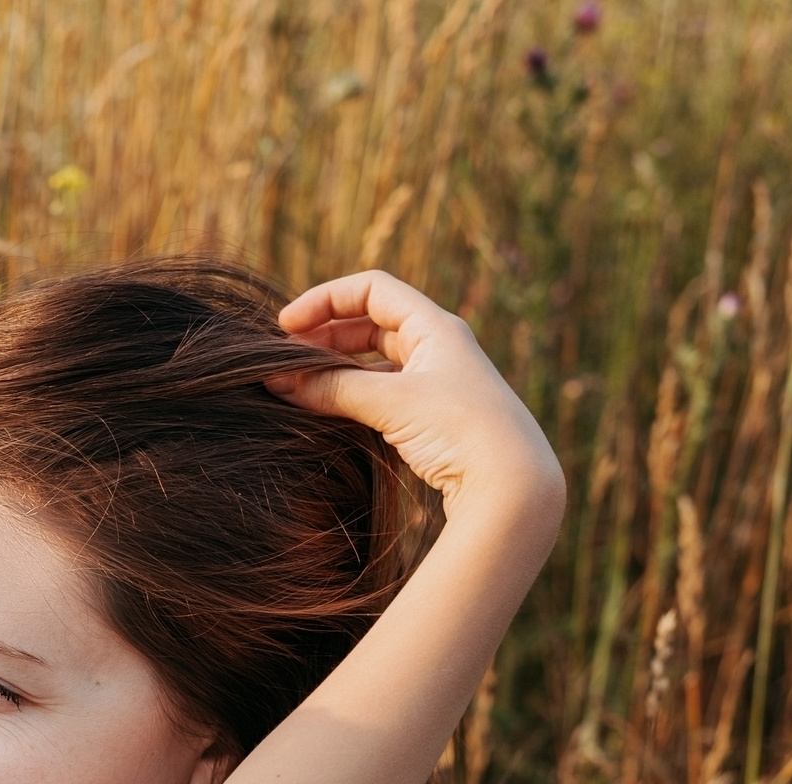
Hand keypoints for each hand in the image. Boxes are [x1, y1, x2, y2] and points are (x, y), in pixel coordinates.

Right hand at [269, 271, 562, 527]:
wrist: (512, 484)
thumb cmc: (460, 430)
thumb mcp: (391, 402)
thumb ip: (333, 388)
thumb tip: (279, 382)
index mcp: (435, 326)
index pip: (372, 290)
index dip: (325, 300)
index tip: (286, 327)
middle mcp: (438, 347)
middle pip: (370, 323)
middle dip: (325, 335)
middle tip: (286, 360)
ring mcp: (436, 382)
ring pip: (374, 361)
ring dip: (335, 368)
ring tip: (298, 386)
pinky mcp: (433, 417)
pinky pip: (382, 393)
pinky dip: (352, 395)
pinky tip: (329, 410)